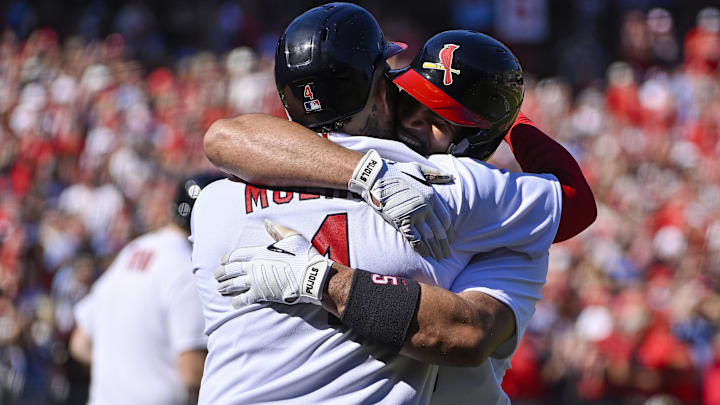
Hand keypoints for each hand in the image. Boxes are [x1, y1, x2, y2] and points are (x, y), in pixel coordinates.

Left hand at [215, 219, 331, 307]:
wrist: (310, 277)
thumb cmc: (303, 256)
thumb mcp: (291, 237)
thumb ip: (277, 229)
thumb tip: (267, 222)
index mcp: (258, 252)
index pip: (236, 255)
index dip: (226, 258)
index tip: (222, 261)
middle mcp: (253, 267)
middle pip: (230, 270)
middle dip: (221, 273)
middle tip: (216, 276)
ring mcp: (255, 282)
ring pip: (233, 284)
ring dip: (225, 286)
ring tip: (220, 288)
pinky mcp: (261, 295)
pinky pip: (243, 299)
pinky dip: (237, 301)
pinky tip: (233, 302)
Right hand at [348, 150, 453, 259]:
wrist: (376, 176)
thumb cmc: (396, 171)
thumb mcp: (419, 169)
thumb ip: (436, 175)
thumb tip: (451, 177)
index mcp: (431, 196)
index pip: (446, 219)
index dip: (449, 232)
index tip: (450, 239)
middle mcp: (425, 207)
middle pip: (439, 230)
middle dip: (444, 244)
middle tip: (446, 254)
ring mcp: (414, 215)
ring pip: (429, 237)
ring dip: (435, 249)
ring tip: (439, 257)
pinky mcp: (401, 221)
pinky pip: (414, 239)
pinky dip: (421, 248)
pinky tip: (425, 254)